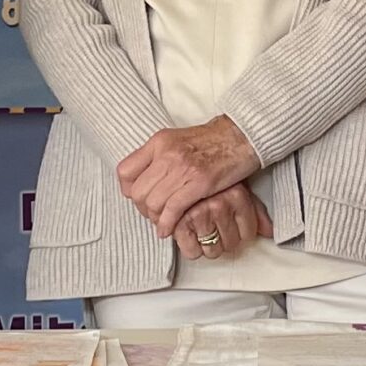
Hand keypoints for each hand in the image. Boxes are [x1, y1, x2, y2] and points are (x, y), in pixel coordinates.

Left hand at [118, 115, 262, 238]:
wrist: (240, 136)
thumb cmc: (212, 140)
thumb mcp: (177, 140)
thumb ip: (159, 156)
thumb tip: (145, 177)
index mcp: (158, 142)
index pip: (125, 171)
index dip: (128, 190)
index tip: (140, 198)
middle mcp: (166, 154)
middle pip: (138, 192)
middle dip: (143, 209)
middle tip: (153, 215)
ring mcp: (182, 168)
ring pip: (153, 203)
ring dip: (156, 218)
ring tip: (163, 223)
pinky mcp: (199, 183)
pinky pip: (172, 209)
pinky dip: (167, 224)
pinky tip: (169, 229)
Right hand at [175, 182, 273, 261]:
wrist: (187, 161)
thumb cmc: (211, 174)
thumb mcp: (238, 186)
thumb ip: (256, 209)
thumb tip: (268, 231)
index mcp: (236, 196)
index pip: (248, 234)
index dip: (241, 233)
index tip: (232, 225)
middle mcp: (219, 205)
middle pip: (231, 244)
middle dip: (223, 239)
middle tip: (214, 226)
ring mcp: (199, 214)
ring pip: (213, 250)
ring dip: (207, 244)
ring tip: (202, 230)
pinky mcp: (180, 224)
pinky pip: (192, 252)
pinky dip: (191, 248)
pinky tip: (190, 236)